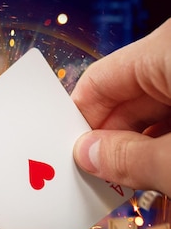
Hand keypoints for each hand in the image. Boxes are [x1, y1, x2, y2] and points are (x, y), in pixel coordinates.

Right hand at [72, 18, 170, 193]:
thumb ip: (128, 158)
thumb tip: (88, 154)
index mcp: (168, 48)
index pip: (98, 82)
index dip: (78, 121)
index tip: (68, 154)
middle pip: (128, 94)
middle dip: (112, 137)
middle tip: (98, 176)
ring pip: (158, 104)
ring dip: (144, 143)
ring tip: (132, 179)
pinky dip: (169, 137)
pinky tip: (163, 167)